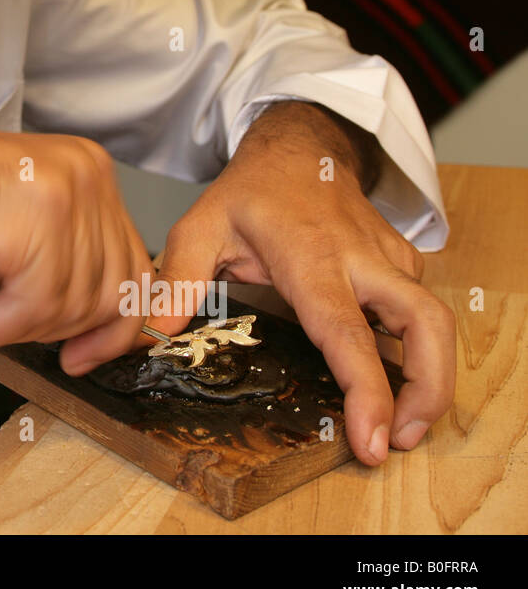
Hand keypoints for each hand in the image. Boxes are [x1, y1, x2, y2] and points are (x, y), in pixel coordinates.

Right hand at [0, 124, 153, 348]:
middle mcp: (86, 175)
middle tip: (3, 324)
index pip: (133, 265)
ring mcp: (65, 197)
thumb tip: (95, 325)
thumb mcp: (13, 229)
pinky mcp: (35, 226)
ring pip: (74, 307)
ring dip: (14, 325)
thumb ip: (62, 258)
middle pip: (114, 292)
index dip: (113, 326)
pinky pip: (34, 311)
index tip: (82, 356)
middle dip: (56, 327)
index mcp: (86, 171)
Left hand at [64, 107, 454, 467]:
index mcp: (311, 257)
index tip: (373, 438)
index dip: (366, 389)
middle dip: (427, 391)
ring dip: (431, 378)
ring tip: (403, 426)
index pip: (346, 330)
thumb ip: (178, 280)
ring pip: (435, 321)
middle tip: (401, 442)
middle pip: (426, 327)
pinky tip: (392, 380)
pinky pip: (422, 312)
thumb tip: (153, 335)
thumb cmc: (251, 190)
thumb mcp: (200, 225)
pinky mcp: (404, 263)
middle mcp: (362, 259)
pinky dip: (419, 351)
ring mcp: (390, 260)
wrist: (299, 146)